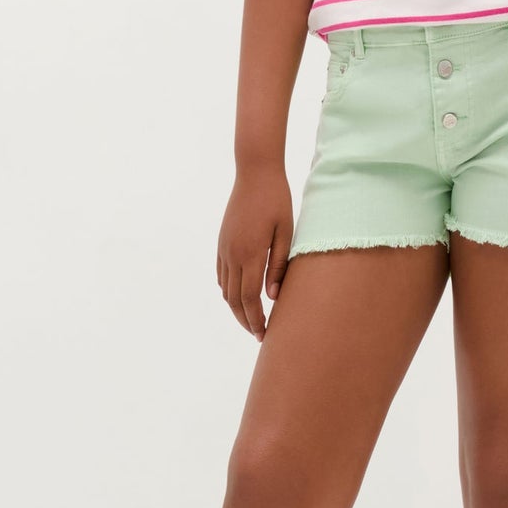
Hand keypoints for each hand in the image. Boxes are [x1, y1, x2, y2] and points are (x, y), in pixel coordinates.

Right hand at [217, 165, 294, 337]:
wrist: (255, 173)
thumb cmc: (277, 200)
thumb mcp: (286, 232)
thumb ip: (279, 266)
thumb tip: (274, 297)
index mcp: (251, 253)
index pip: (249, 298)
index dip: (256, 319)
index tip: (265, 333)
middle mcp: (232, 254)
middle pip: (234, 299)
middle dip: (246, 320)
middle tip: (259, 334)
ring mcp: (224, 248)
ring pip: (225, 289)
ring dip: (236, 308)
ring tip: (251, 320)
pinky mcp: (221, 242)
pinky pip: (221, 275)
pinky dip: (228, 291)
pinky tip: (239, 297)